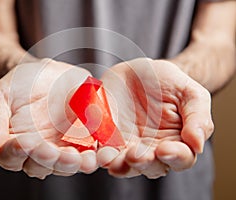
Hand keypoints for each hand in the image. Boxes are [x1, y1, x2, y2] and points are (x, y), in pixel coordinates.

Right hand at [0, 58, 97, 178]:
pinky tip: (100, 152)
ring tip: (82, 159)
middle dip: (48, 160)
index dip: (17, 153)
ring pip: (66, 165)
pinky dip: (96, 155)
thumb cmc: (18, 84)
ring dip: (74, 163)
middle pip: (41, 166)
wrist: (46, 72)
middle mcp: (38, 151)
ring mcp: (62, 148)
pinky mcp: (83, 141)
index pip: (12, 157)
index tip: (24, 143)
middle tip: (54, 153)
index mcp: (14, 144)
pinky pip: (89, 152)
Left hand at [97, 58, 213, 177]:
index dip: (175, 157)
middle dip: (143, 163)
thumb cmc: (168, 83)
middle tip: (135, 155)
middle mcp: (152, 149)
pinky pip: (103, 151)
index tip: (165, 149)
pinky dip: (100, 154)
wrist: (139, 71)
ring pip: (124, 165)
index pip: (181, 158)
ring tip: (112, 159)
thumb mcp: (190, 94)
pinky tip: (98, 151)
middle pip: (151, 167)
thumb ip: (198, 118)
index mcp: (177, 141)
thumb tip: (197, 144)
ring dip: (119, 165)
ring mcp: (128, 145)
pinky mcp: (107, 138)